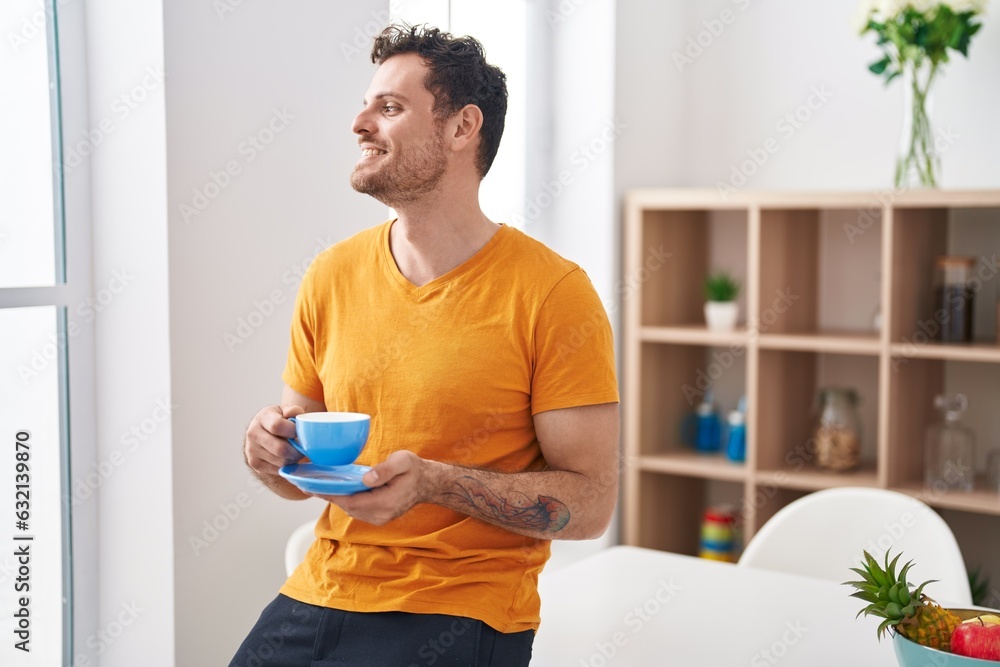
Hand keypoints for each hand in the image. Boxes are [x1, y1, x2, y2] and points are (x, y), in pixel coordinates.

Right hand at [244, 404, 305, 477]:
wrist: (261, 432)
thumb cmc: (278, 420)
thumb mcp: (285, 411)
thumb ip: (293, 411)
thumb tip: (294, 414)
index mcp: (262, 418)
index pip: (277, 426)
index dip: (292, 431)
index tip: (298, 433)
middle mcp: (253, 434)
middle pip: (280, 448)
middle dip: (297, 450)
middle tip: (303, 447)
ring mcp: (252, 450)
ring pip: (281, 461)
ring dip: (293, 459)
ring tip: (295, 451)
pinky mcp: (255, 464)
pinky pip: (277, 469)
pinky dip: (287, 465)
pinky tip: (288, 457)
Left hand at [317, 451, 440, 524]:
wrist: (427, 483)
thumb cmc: (414, 470)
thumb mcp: (403, 461)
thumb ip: (385, 469)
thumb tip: (366, 479)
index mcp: (386, 502)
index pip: (351, 501)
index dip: (331, 495)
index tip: (313, 488)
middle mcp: (380, 515)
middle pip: (347, 507)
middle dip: (328, 496)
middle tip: (307, 484)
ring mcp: (379, 518)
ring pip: (351, 510)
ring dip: (335, 499)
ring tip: (317, 486)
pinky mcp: (378, 516)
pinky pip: (357, 510)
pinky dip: (345, 500)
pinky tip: (336, 490)